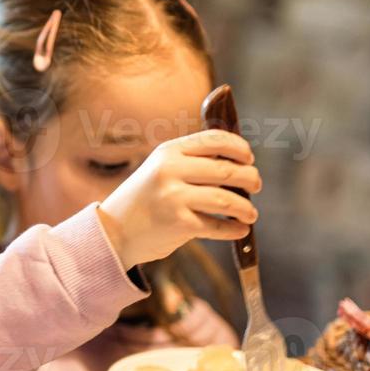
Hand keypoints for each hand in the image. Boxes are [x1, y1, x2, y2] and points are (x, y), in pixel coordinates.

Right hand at [97, 129, 261, 270]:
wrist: (114, 231)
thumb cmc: (145, 199)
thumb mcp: (160, 169)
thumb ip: (191, 162)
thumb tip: (239, 163)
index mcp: (168, 152)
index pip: (214, 139)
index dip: (239, 147)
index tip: (249, 158)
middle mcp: (170, 170)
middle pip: (226, 170)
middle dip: (250, 178)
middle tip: (255, 186)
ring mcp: (173, 197)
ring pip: (227, 199)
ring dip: (246, 208)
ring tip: (251, 214)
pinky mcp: (178, 223)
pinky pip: (217, 226)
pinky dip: (234, 229)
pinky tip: (239, 229)